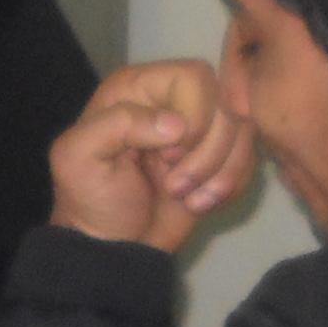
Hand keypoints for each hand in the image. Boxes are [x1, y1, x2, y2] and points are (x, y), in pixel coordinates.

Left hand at [47, 60, 257, 252]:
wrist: (116, 249)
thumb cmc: (91, 200)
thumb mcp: (78, 158)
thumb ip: (117, 124)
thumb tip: (177, 125)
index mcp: (139, 88)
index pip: (194, 77)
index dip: (193, 118)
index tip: (166, 157)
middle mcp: (173, 100)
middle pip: (225, 104)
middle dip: (207, 153)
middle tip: (173, 184)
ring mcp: (200, 129)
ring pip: (242, 132)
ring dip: (218, 174)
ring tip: (184, 198)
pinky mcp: (219, 158)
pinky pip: (249, 157)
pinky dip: (230, 186)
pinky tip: (198, 204)